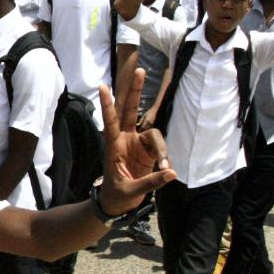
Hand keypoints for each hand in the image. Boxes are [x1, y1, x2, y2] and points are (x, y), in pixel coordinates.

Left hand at [97, 69, 176, 215]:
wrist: (117, 204)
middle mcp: (124, 139)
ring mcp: (136, 143)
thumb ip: (151, 182)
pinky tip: (166, 171)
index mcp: (112, 145)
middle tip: (139, 69)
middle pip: (130, 110)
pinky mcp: (148, 151)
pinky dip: (165, 158)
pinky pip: (160, 147)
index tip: (103, 87)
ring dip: (161, 150)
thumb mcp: (130, 192)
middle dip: (135, 90)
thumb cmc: (117, 196)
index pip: (110, 120)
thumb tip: (171, 173)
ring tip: (165, 168)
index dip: (108, 104)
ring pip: (154, 133)